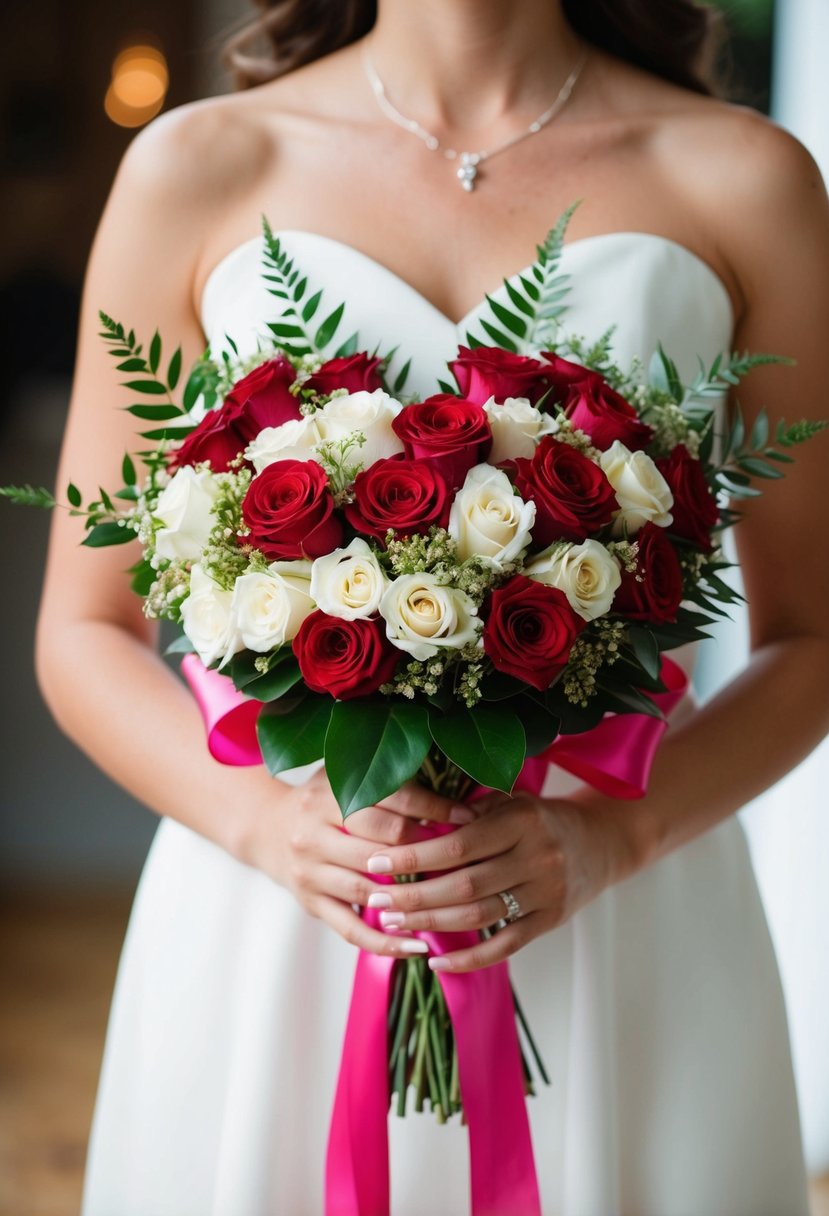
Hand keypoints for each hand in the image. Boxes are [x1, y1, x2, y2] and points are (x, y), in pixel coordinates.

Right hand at [242, 766, 466, 956]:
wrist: (267, 828)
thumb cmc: (323, 801)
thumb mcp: (344, 779)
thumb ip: (389, 785)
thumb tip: (454, 798)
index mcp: (326, 795)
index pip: (389, 801)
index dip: (433, 809)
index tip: (469, 820)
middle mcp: (312, 832)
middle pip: (378, 846)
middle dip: (425, 854)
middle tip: (466, 862)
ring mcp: (309, 871)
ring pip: (365, 889)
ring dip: (409, 899)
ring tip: (450, 905)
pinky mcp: (310, 903)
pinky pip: (351, 930)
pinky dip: (386, 942)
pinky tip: (418, 947)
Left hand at [361, 792, 632, 971]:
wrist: (600, 842)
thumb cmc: (540, 818)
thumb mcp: (512, 801)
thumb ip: (470, 811)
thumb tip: (412, 826)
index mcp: (522, 821)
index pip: (457, 845)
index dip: (413, 855)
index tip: (376, 861)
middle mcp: (537, 857)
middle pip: (463, 885)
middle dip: (413, 895)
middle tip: (375, 899)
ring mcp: (546, 892)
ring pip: (479, 916)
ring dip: (431, 923)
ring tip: (394, 923)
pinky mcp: (550, 921)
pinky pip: (505, 945)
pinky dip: (470, 958)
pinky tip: (436, 962)